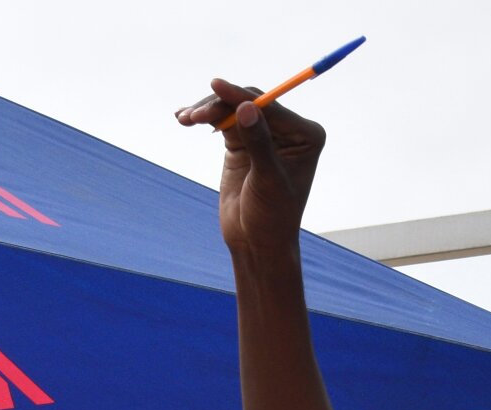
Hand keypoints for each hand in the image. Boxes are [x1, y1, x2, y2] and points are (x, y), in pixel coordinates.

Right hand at [177, 79, 323, 257]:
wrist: (256, 243)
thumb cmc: (272, 217)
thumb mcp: (267, 180)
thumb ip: (258, 142)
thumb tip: (246, 107)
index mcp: (306, 135)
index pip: (269, 106)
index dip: (240, 95)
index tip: (215, 86)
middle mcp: (288, 130)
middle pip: (249, 102)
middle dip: (220, 104)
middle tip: (193, 116)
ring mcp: (263, 134)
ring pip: (233, 109)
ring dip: (208, 111)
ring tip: (184, 118)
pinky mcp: (242, 142)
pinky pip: (222, 122)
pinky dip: (205, 119)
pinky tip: (185, 118)